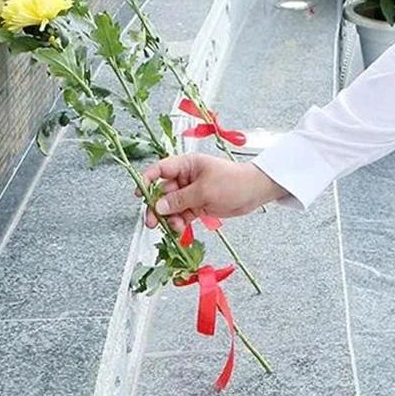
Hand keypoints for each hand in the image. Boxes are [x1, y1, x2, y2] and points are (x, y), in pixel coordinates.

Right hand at [140, 153, 288, 232]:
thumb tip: (158, 206)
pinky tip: (180, 230)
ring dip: (168, 218)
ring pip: (171, 206)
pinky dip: (179, 223)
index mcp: (187, 165)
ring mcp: (191, 192)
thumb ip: (179, 199)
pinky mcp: (197, 205)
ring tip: (174, 227)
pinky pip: (181, 215)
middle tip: (151, 222)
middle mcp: (186, 178)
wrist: (255, 192)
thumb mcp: (204, 190)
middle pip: (162, 191)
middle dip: (156, 206)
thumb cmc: (233, 182)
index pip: (160, 169)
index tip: (139, 194)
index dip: (147, 180)